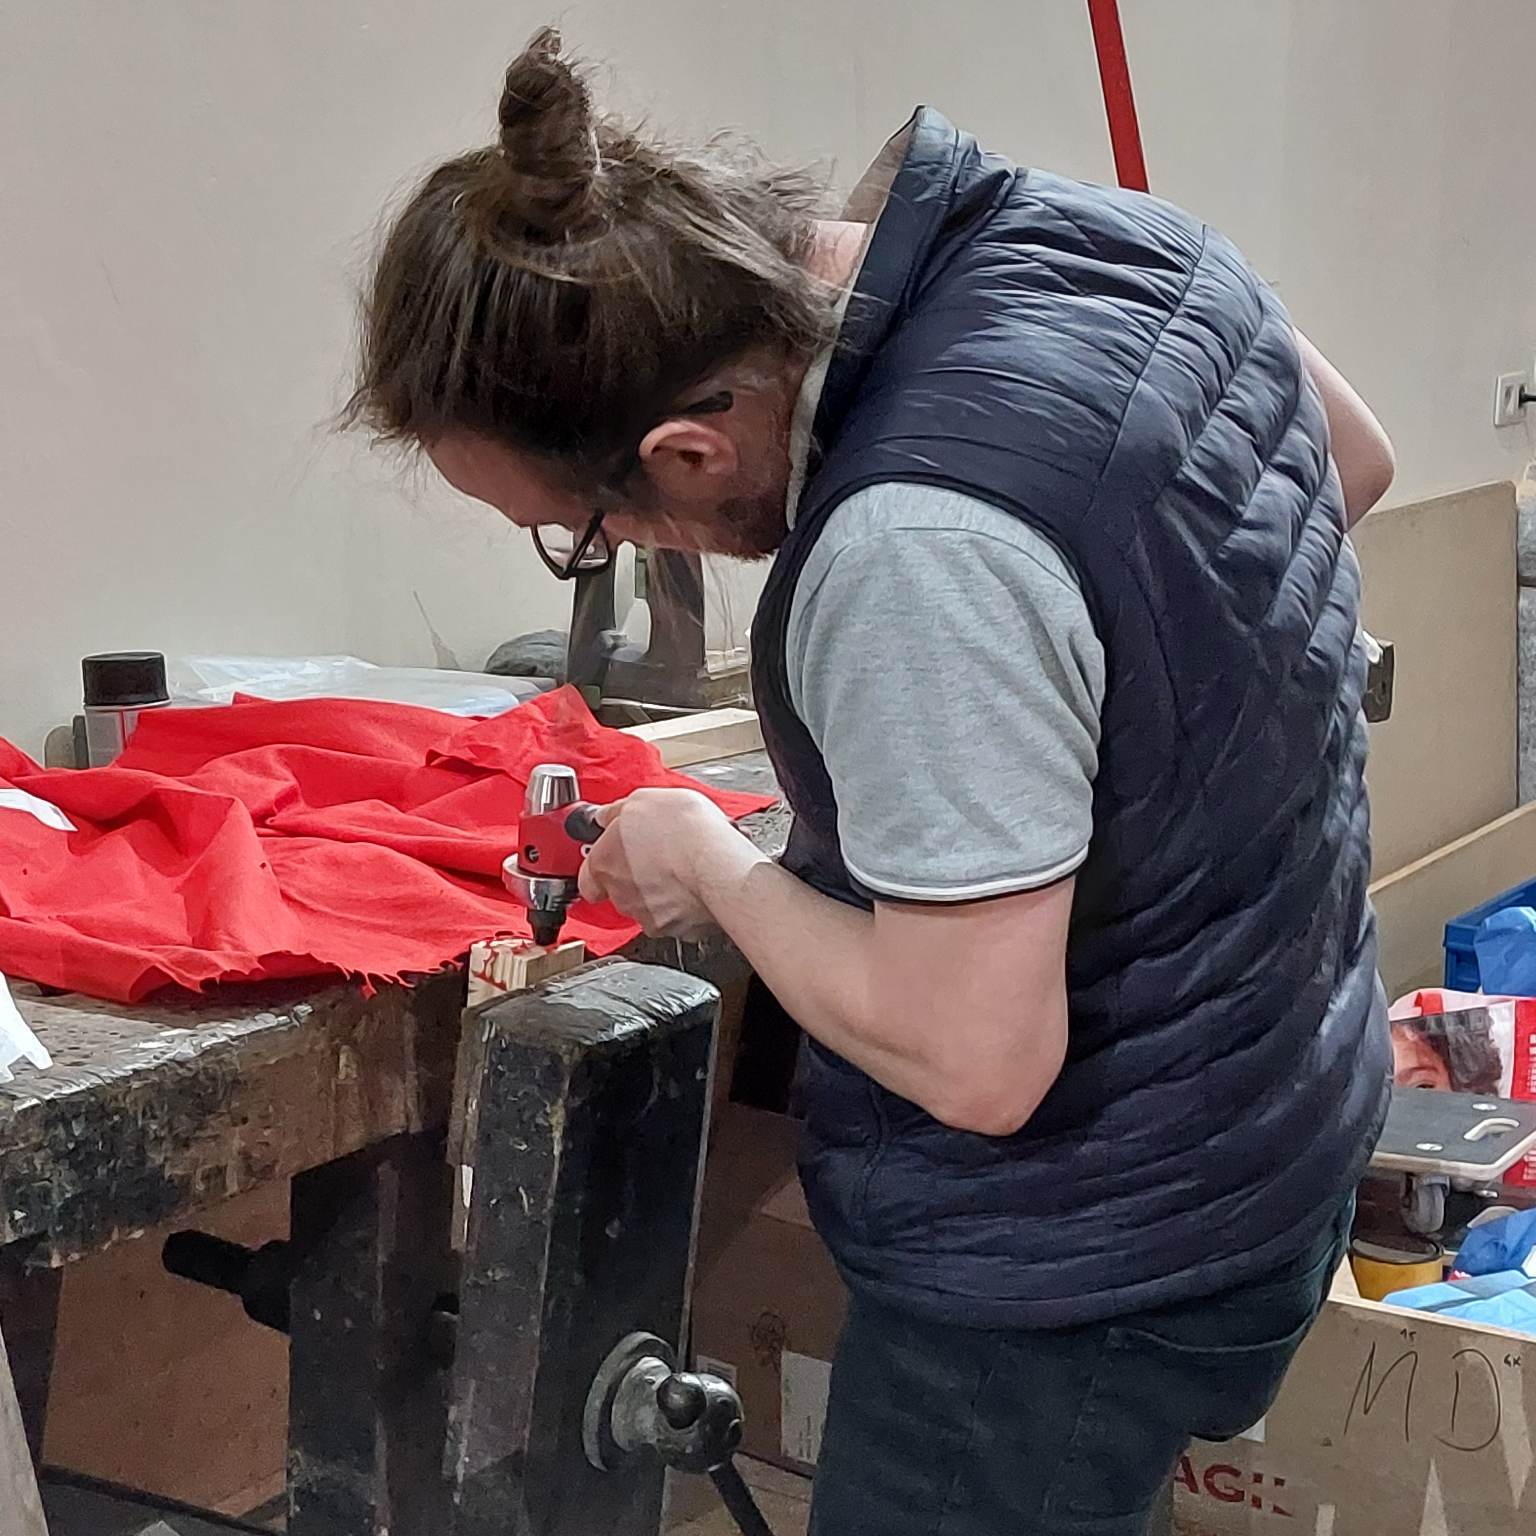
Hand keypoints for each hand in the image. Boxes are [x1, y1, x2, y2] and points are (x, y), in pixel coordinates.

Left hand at [577, 787, 765, 939]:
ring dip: (662, 889)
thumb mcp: (642, 800)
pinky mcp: (679, 930)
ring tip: (683, 865)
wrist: (720, 864)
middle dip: (637, 873)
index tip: (615, 854)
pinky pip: (678, 917)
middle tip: (658, 852)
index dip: (602, 865)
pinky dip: (685, 904)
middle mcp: (621, 895)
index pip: (587, 878)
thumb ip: (617, 813)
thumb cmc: (682, 832)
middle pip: (620, 890)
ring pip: (649, 905)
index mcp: (604, 864)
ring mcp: (650, 915)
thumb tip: (608, 816)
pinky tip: (697, 884)